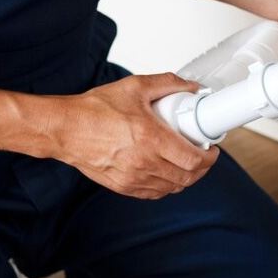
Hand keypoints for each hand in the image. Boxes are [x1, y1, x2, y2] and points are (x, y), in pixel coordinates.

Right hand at [50, 73, 219, 198]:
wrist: (66, 129)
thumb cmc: (94, 110)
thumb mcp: (134, 87)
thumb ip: (167, 83)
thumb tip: (190, 86)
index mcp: (150, 138)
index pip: (193, 159)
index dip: (209, 158)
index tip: (211, 149)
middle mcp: (143, 162)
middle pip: (187, 177)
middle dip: (202, 169)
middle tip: (203, 157)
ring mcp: (133, 178)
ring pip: (172, 188)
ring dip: (185, 178)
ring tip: (186, 164)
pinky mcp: (122, 186)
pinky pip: (154, 193)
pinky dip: (166, 186)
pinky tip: (167, 174)